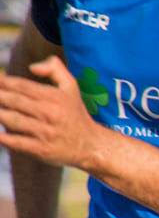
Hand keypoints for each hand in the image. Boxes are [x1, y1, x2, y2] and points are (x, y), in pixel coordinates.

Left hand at [0, 57, 105, 171]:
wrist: (91, 146)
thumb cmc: (75, 114)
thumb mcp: (71, 87)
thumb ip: (55, 68)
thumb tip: (32, 67)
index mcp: (55, 97)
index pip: (22, 86)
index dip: (3, 82)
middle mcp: (50, 114)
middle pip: (14, 101)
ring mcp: (45, 133)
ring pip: (12, 120)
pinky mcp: (41, 150)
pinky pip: (17, 142)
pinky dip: (3, 138)